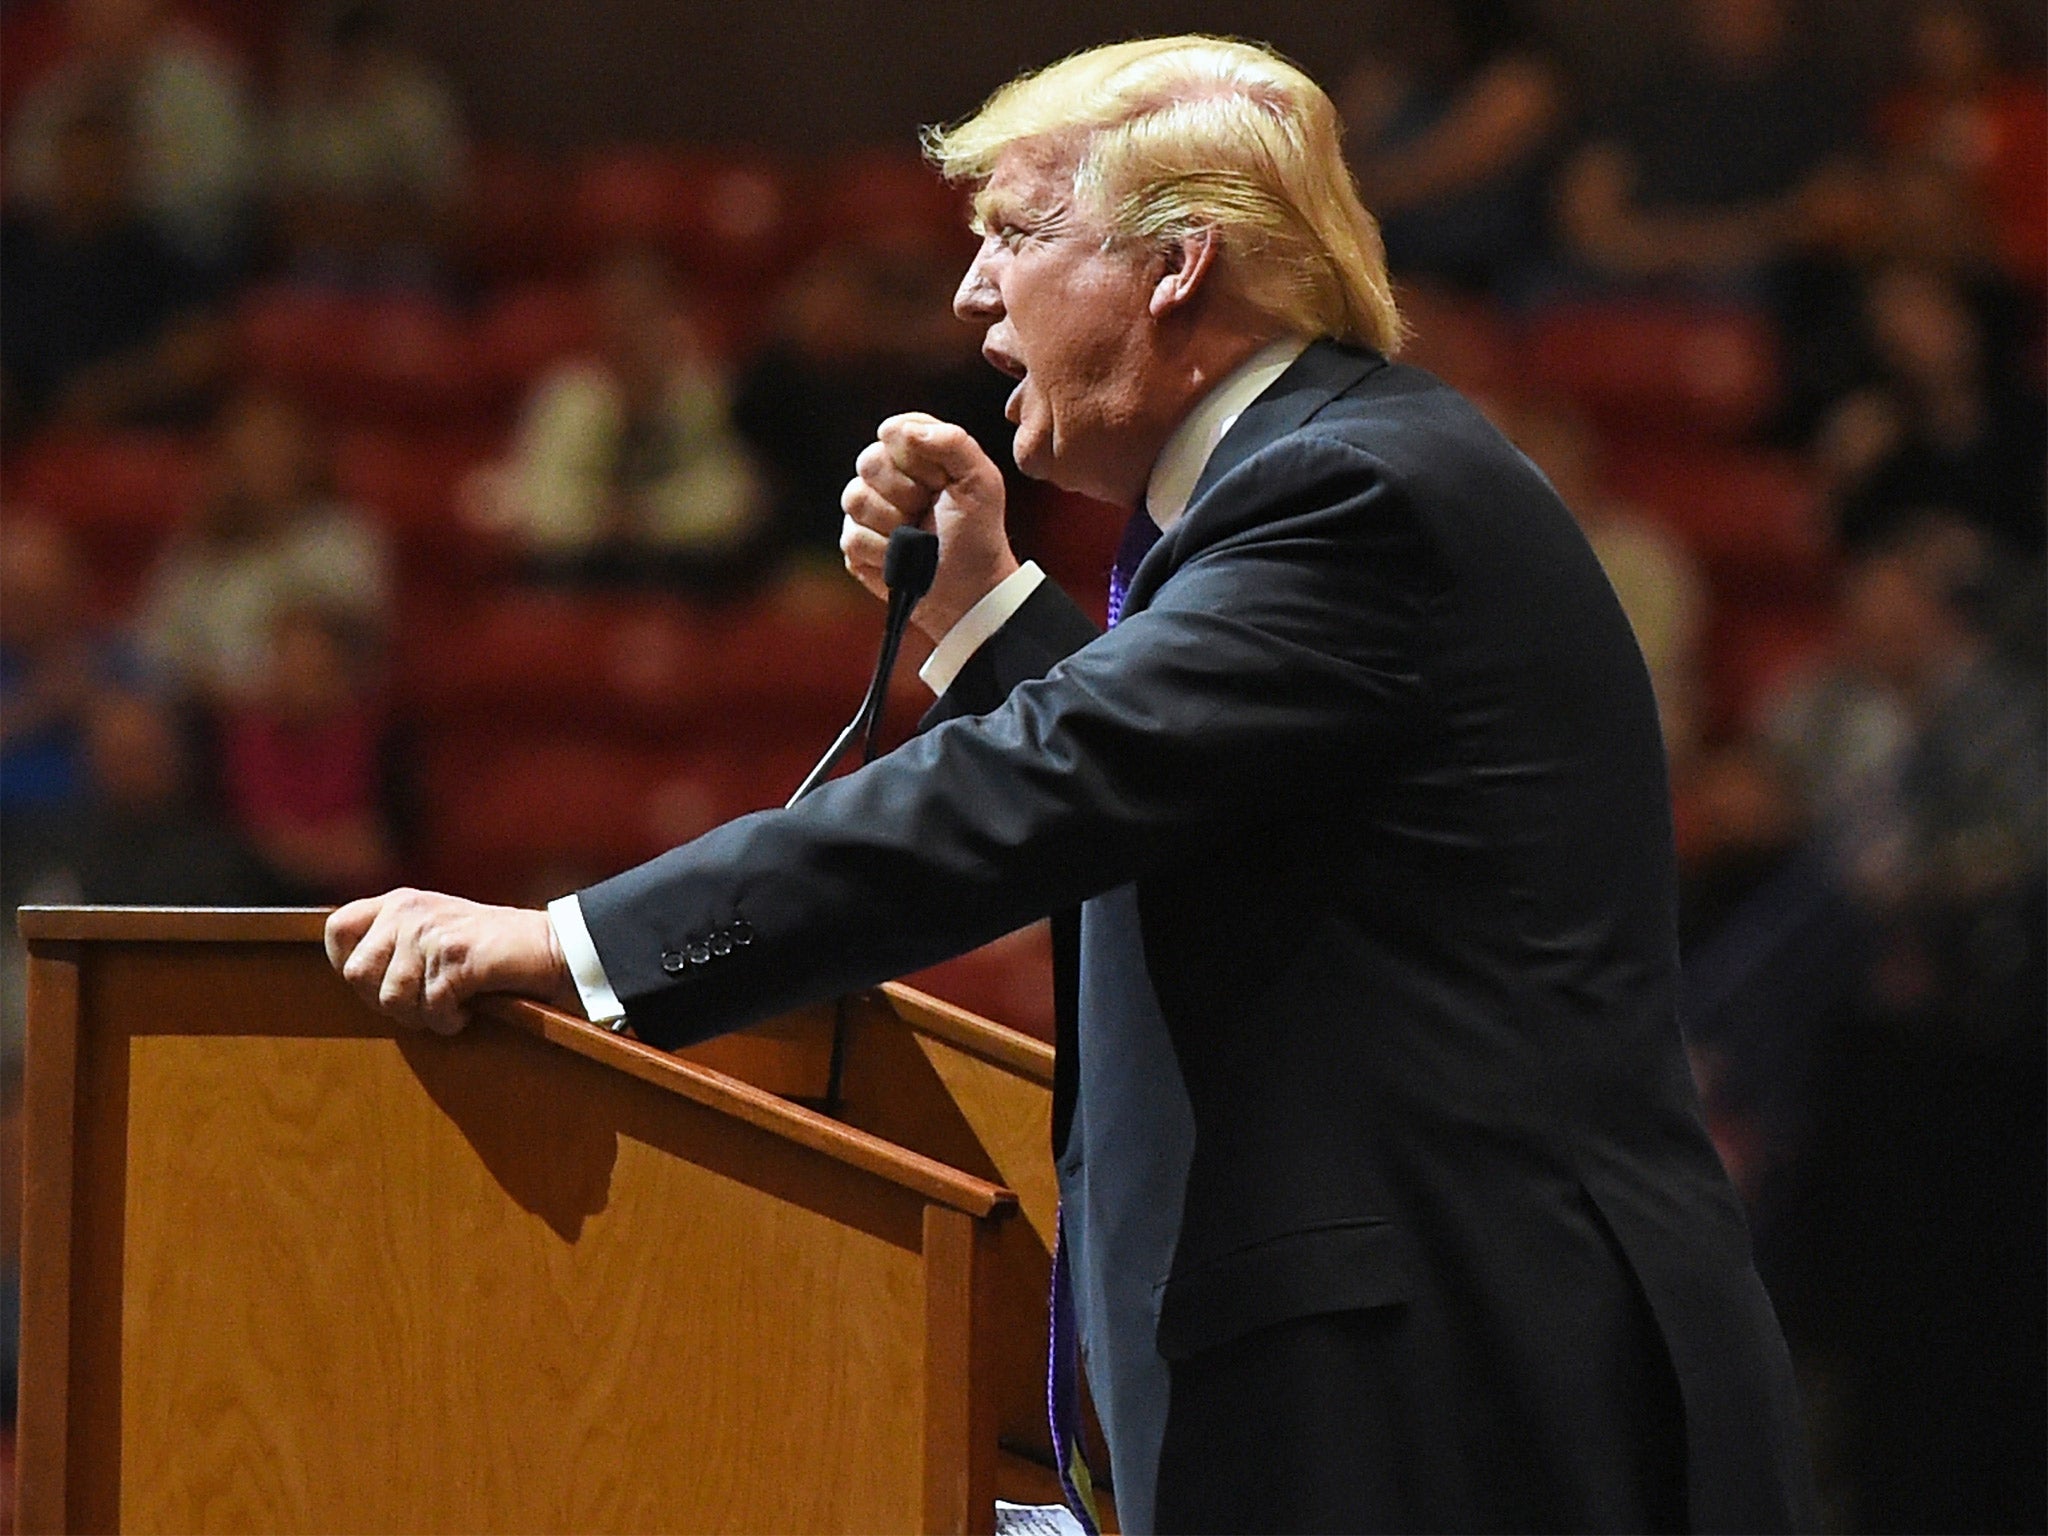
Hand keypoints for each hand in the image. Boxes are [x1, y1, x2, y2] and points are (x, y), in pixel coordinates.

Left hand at [324, 889, 580, 1034]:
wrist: (551, 946)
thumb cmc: (490, 949)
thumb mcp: (433, 930)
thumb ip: (394, 943)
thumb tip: (353, 977)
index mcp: (399, 902)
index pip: (337, 928)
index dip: (346, 965)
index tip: (378, 984)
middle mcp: (409, 911)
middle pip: (356, 974)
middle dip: (385, 1003)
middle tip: (420, 1004)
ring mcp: (431, 932)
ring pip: (391, 998)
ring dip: (420, 1016)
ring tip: (447, 1008)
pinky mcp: (455, 957)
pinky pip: (431, 1006)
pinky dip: (448, 1020)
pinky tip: (466, 1010)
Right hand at [840, 413, 1019, 641]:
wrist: (969, 590)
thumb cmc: (977, 532)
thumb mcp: (981, 480)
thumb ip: (952, 441)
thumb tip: (900, 430)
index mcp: (916, 452)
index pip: (894, 431)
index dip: (917, 458)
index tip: (941, 481)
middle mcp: (886, 476)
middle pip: (869, 461)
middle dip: (905, 492)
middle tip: (929, 510)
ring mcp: (867, 509)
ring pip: (856, 498)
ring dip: (894, 524)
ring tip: (918, 537)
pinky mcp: (855, 544)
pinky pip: (854, 537)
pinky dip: (885, 553)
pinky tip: (905, 559)